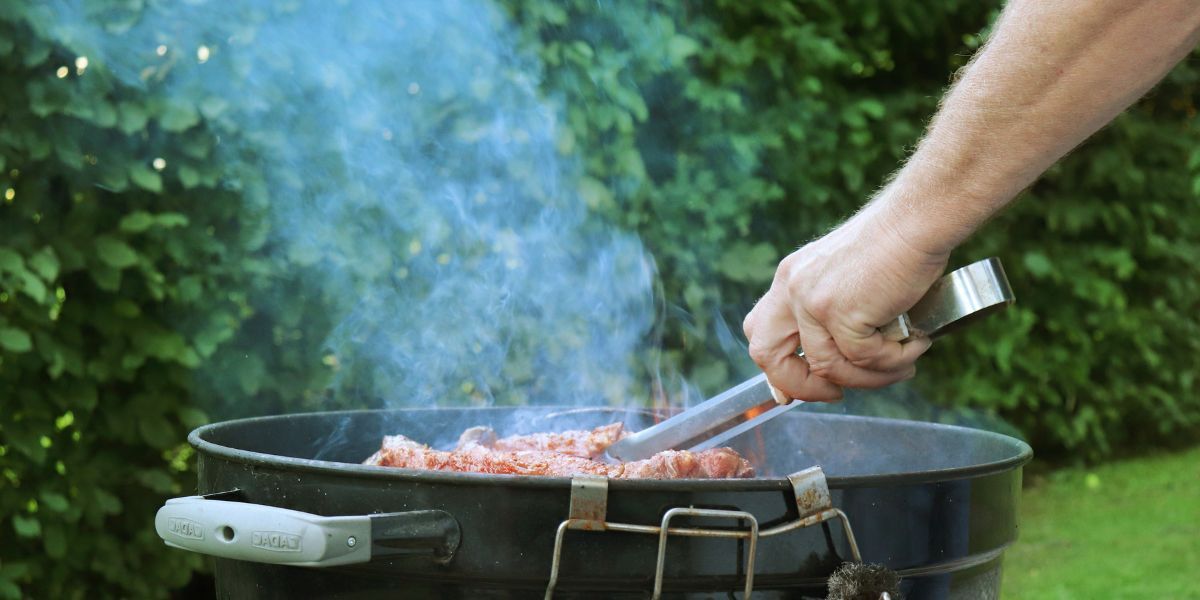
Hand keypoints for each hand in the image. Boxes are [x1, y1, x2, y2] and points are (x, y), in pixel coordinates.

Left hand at [742, 207, 948, 401]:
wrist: (918, 219)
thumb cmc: (895, 246)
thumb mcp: (846, 275)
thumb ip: (831, 309)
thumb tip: (836, 360)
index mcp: (790, 279)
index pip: (760, 330)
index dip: (773, 368)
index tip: (797, 389)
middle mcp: (792, 288)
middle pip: (767, 354)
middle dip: (801, 386)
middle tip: (838, 395)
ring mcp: (814, 300)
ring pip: (829, 367)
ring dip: (870, 378)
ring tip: (903, 365)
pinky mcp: (842, 311)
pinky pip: (864, 359)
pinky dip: (894, 361)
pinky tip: (916, 344)